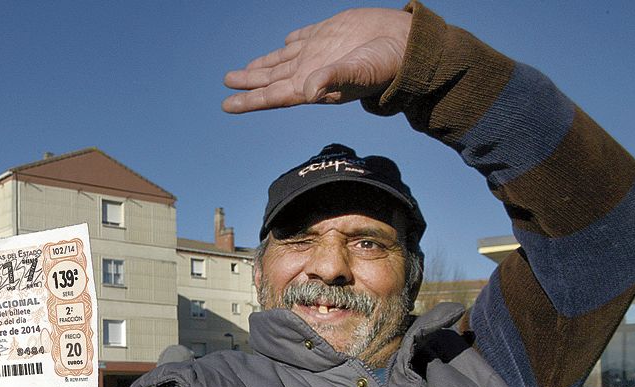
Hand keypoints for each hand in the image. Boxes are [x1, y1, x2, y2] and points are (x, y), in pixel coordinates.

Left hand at [222, 8, 411, 112]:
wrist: (407, 46)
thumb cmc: (385, 66)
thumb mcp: (357, 74)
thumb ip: (331, 80)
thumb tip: (307, 91)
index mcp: (312, 85)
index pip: (272, 96)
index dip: (249, 100)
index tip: (226, 104)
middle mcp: (310, 71)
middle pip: (270, 79)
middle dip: (248, 82)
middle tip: (226, 80)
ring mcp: (317, 52)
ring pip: (280, 60)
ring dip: (261, 65)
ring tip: (242, 70)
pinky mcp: (328, 33)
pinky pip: (302, 39)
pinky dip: (290, 42)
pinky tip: (283, 44)